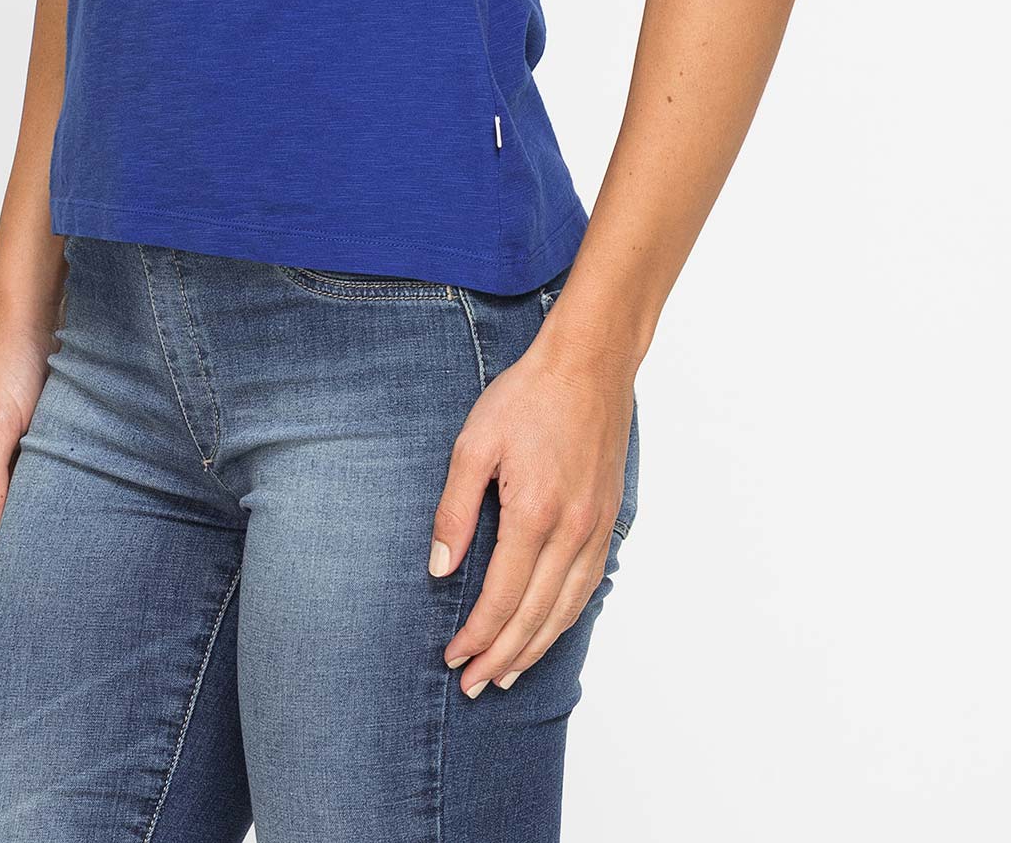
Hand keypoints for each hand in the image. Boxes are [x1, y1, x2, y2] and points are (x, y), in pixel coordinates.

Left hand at [429, 338, 634, 695]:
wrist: (590, 365)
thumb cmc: (527, 396)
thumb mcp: (474, 442)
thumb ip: (455, 508)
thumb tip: (441, 568)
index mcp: (534, 512)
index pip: (503, 597)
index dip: (477, 634)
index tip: (453, 657)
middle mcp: (572, 529)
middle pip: (535, 615)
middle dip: (502, 657)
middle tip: (474, 684)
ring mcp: (596, 527)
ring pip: (567, 608)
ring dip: (536, 648)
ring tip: (507, 673)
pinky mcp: (609, 518)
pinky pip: (588, 585)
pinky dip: (565, 618)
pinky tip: (548, 629)